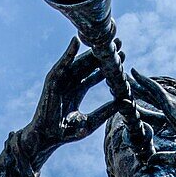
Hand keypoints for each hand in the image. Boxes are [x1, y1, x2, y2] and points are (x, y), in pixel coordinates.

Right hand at [19, 38, 119, 167]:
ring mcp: (61, 81)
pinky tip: (76, 41)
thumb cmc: (67, 133)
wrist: (48, 138)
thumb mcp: (92, 121)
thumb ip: (107, 110)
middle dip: (102, 54)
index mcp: (78, 91)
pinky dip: (68, 52)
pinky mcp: (52, 82)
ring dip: (89, 50)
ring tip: (102, 39)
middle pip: (89, 65)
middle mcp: (70, 83)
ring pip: (78, 62)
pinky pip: (61, 64)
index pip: (96, 75)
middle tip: (118, 43)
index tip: (122, 57)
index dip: (108, 66)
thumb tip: (126, 102)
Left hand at [129, 70, 175, 168]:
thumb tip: (148, 162)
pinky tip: (134, 73)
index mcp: (174, 119)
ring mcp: (171, 103)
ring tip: (126, 73)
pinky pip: (153, 88)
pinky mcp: (169, 102)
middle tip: (127, 81)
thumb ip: (162, 158)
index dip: (143, 108)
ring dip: (137, 81)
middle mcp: (172, 108)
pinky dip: (143, 80)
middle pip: (151, 96)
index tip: (133, 103)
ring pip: (150, 89)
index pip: (154, 112)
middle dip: (139, 89)